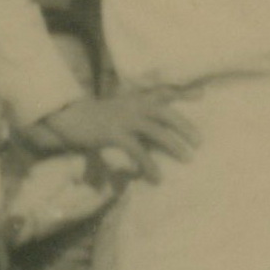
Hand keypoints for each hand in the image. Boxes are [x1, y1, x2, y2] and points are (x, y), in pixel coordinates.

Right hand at [23, 86, 196, 180]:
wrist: (67, 117)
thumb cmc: (96, 116)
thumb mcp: (120, 108)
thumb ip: (138, 113)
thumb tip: (154, 125)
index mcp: (136, 99)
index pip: (163, 92)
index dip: (183, 92)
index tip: (202, 94)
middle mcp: (133, 106)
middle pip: (166, 113)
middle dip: (185, 126)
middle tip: (199, 142)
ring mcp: (124, 119)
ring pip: (157, 132)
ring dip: (174, 146)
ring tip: (187, 158)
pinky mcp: (114, 134)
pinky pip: (138, 151)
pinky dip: (149, 165)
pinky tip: (157, 177)